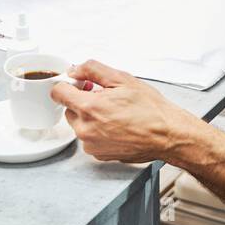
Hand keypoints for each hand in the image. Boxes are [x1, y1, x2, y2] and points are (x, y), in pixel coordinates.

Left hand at [51, 60, 195, 162]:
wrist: (167, 135)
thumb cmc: (150, 109)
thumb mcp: (123, 79)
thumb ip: (93, 70)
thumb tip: (74, 70)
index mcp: (90, 108)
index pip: (58, 93)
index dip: (69, 84)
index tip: (80, 84)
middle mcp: (86, 129)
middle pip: (69, 109)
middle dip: (83, 101)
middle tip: (106, 98)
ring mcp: (91, 144)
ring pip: (79, 124)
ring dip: (90, 117)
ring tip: (115, 113)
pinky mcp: (98, 154)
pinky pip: (89, 138)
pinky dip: (98, 131)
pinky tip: (117, 126)